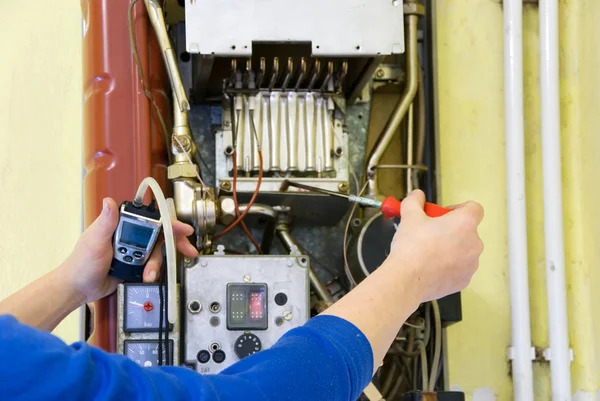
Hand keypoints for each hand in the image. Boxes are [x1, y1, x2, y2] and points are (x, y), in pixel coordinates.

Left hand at [57, 198, 198, 303]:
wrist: (78, 289)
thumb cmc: (81, 264)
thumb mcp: (94, 241)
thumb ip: (105, 222)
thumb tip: (109, 202)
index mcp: (121, 226)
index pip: (150, 220)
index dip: (169, 223)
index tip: (182, 229)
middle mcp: (130, 236)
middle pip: (159, 237)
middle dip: (174, 244)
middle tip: (187, 251)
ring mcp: (134, 251)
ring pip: (157, 254)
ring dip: (157, 264)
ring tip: (149, 273)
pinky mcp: (135, 266)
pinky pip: (152, 267)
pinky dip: (153, 272)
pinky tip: (148, 277)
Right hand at [387, 190, 483, 301]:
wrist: (407, 279)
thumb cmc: (412, 245)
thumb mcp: (409, 216)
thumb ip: (415, 201)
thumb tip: (417, 195)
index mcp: (465, 223)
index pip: (474, 208)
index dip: (459, 208)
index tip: (442, 215)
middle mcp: (474, 243)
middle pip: (467, 230)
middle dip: (451, 230)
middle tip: (430, 234)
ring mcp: (471, 264)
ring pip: (463, 250)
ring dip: (451, 249)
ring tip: (427, 253)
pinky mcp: (464, 280)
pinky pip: (459, 268)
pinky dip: (448, 267)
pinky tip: (430, 268)